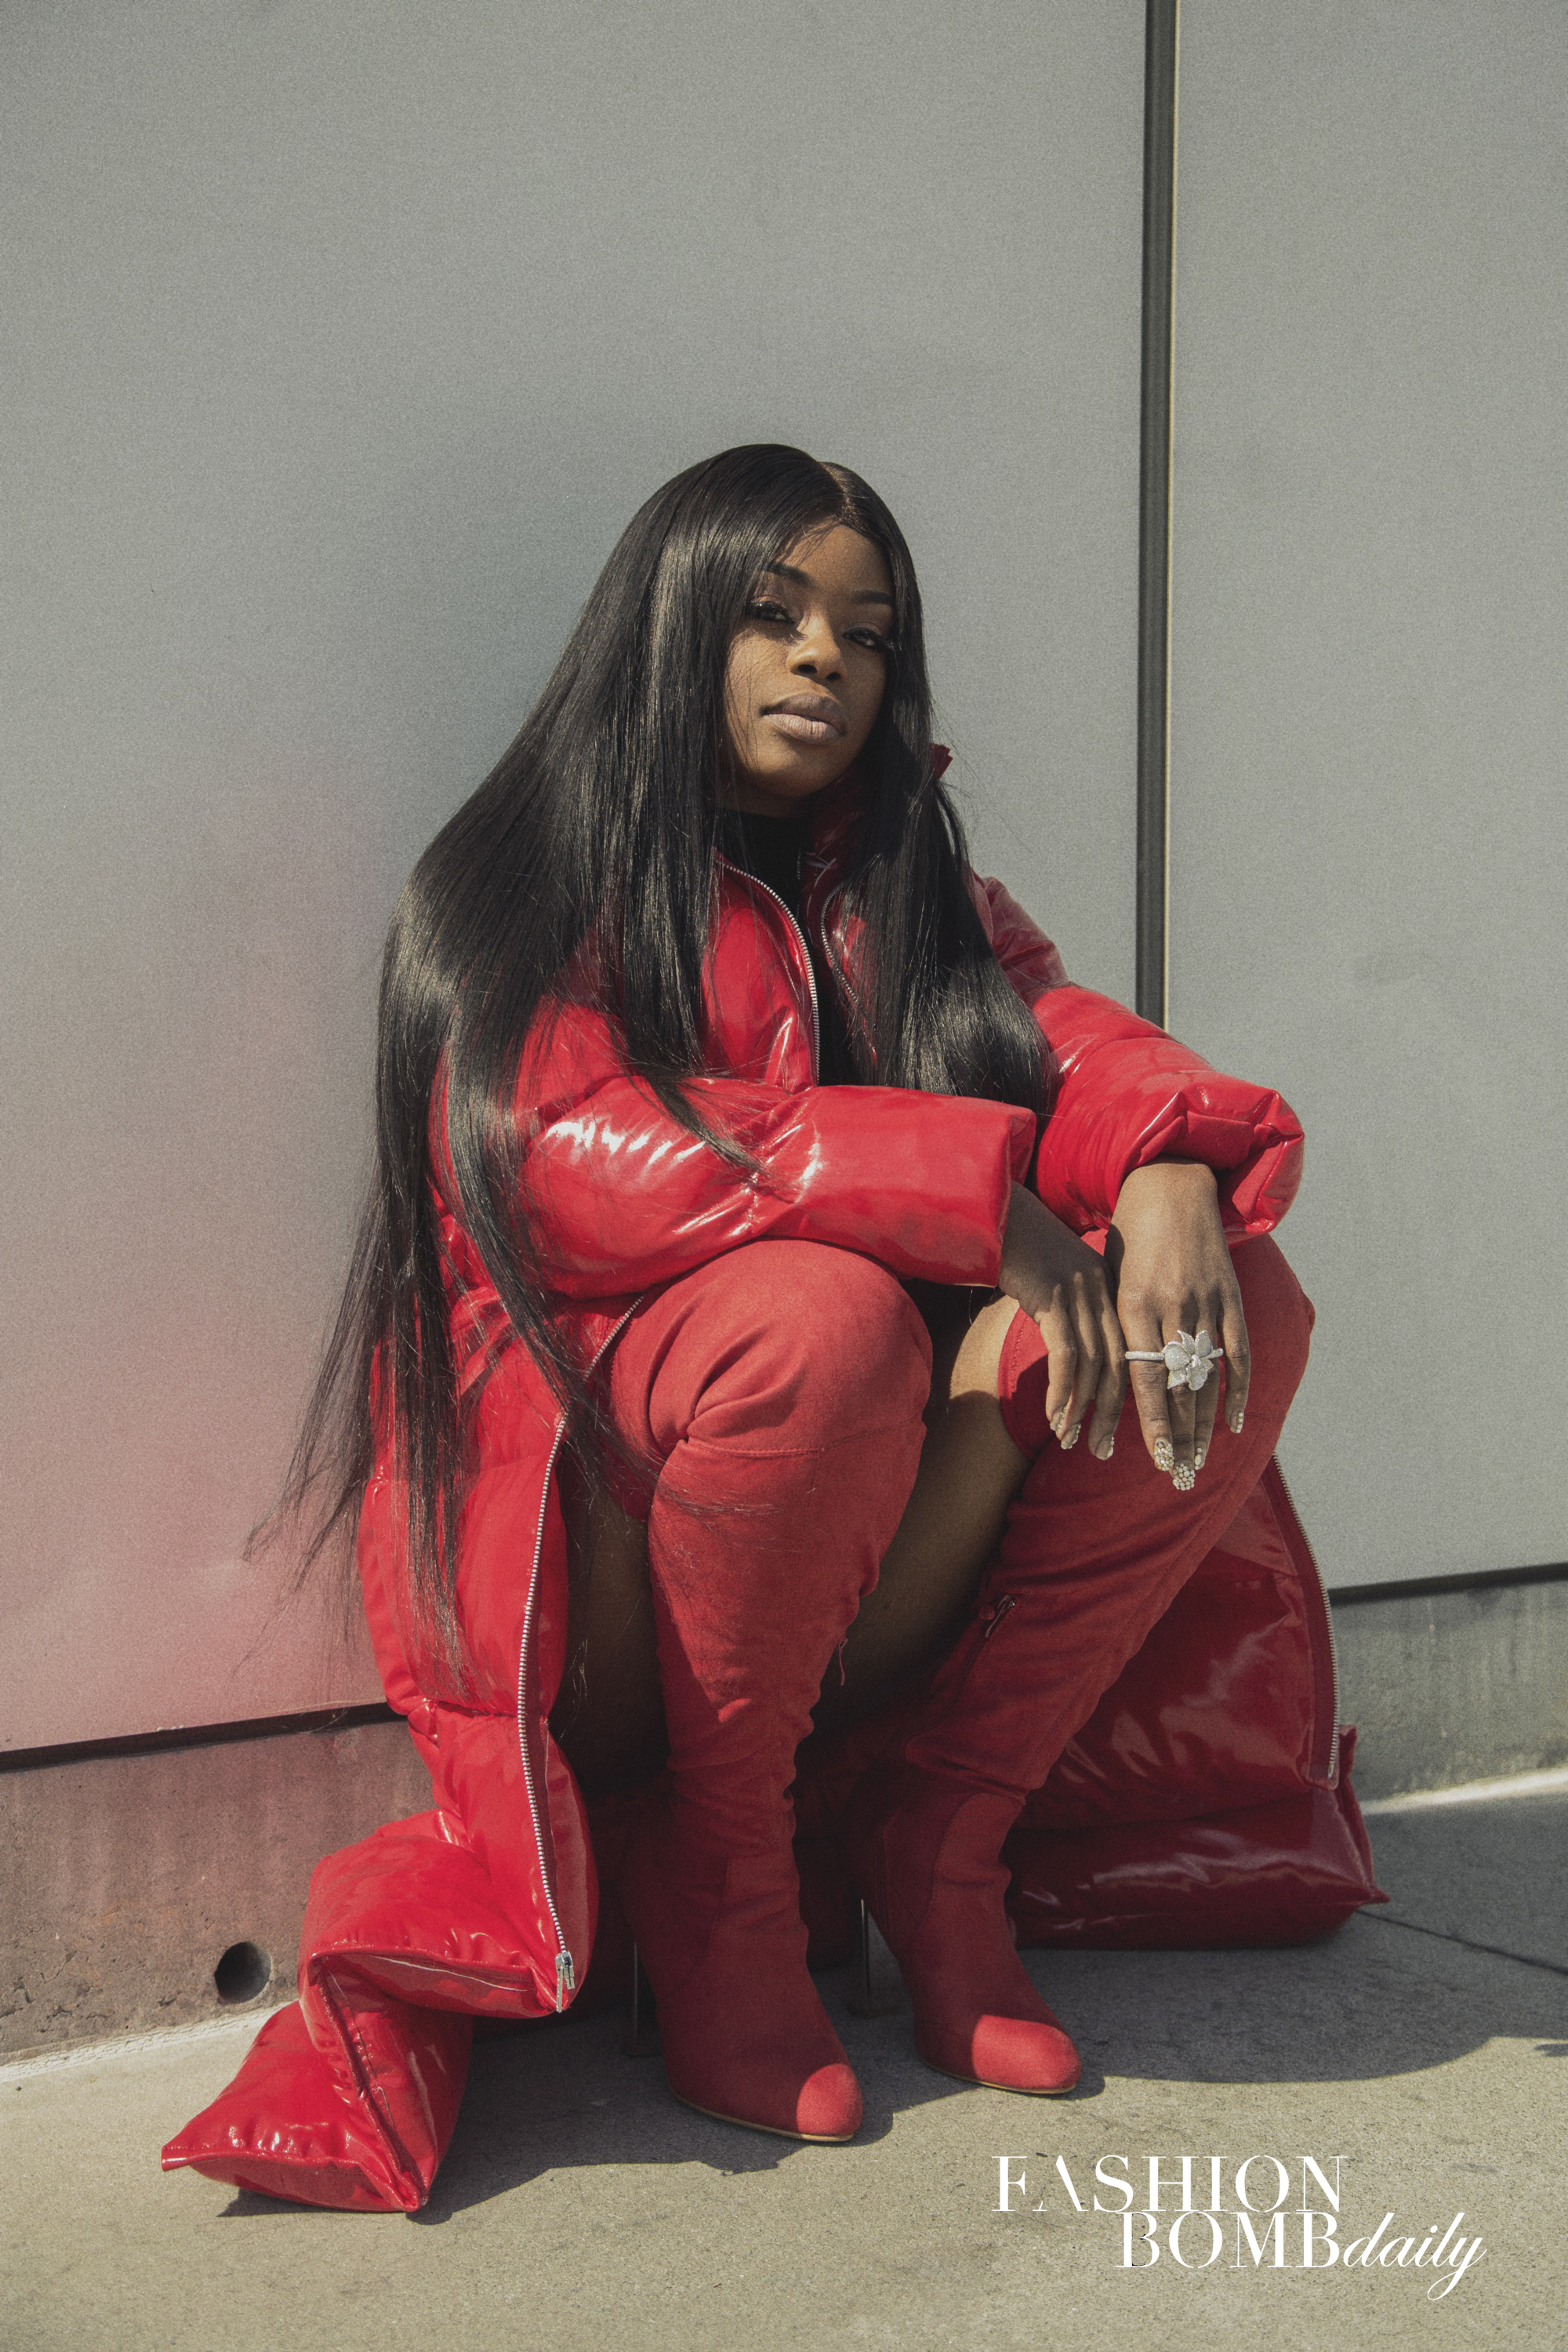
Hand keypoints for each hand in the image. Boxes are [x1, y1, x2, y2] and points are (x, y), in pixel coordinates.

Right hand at [998, 1183, 1126, 1459]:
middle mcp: (1101, 1291)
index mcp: (1109, 1287)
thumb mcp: (1053, 1280)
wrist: (990, 1209)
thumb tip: (1072, 1355)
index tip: (1117, 1430)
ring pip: (1093, 1366)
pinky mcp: (1052, 1298)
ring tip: (1070, 1441)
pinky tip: (1053, 1417)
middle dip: (1109, 1414)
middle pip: (1119, 1365)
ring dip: (1081, 1410)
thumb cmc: (1016, 1248)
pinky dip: (1062, 1392)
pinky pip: (1066, 1356)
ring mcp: (1079, 1294)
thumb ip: (1070, 1311)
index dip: (1125, 1395)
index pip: (1128, 1351)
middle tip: (1101, 1451)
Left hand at [1105, 1161, 1250, 1487]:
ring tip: (1198, 1462)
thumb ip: (1116, 1331)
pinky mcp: (1231, 1295)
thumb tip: (1114, 1385)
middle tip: (1176, 1477)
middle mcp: (1172, 1307)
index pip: (1144, 1378)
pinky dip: (1238, 1389)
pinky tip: (1235, 1424)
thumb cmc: (1129, 1240)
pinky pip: (1240, 1351)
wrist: (1169, 1186)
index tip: (1152, 1458)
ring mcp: (1206, 1302)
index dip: (1151, 1421)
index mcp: (1134, 1305)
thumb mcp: (1110, 1283)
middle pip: (1180, 1386)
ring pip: (1210, 1376)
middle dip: (1178, 1436)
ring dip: (1206, 1425)